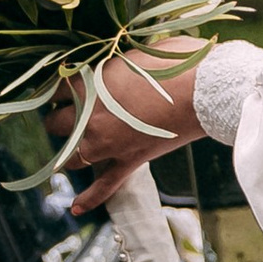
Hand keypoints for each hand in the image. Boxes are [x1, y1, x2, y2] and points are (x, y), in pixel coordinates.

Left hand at [60, 44, 206, 215]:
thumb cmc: (177, 63)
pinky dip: (91, 198)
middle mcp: (89, 117)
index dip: (62, 90)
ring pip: (72, 156)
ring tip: (74, 147)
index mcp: (89, 85)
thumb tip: (121, 65)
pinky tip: (76, 208)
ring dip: (70, 152)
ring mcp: (108, 143)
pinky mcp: (130, 160)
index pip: (57, 90)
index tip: (69, 88)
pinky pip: (106, 185)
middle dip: (59, 120)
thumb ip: (120, 64)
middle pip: (56, 124)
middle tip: (69, 114)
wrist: (206, 90)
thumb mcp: (139, 53)